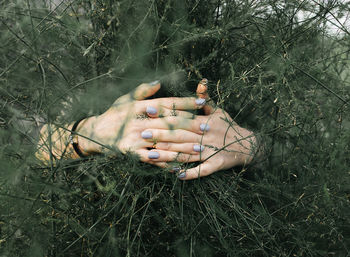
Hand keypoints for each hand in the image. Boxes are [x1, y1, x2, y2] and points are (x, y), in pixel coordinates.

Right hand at [77, 81, 206, 165]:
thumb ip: (142, 90)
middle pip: (168, 123)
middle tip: (207, 127)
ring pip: (164, 142)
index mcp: (139, 106)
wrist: (94, 134)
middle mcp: (138, 121)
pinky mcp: (131, 152)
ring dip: (183, 146)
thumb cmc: (113, 115)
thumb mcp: (125, 100)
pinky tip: (180, 166)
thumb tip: (159, 82)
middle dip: (190, 125)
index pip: (166, 103)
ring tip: (200, 148)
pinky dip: (166, 162)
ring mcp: (135, 138)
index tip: (201, 101)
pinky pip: (152, 158)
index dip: (185, 102)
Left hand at [140, 79, 256, 178]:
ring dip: (169, 155)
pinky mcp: (216, 164)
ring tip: (151, 154)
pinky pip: (202, 171)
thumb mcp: (219, 111)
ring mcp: (211, 151)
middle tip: (143, 133)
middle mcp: (206, 136)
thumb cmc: (229, 126)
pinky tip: (176, 175)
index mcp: (205, 121)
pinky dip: (191, 173)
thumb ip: (206, 98)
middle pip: (181, 135)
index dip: (165, 113)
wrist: (248, 145)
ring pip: (187, 153)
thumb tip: (201, 81)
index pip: (182, 116)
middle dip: (161, 134)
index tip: (149, 110)